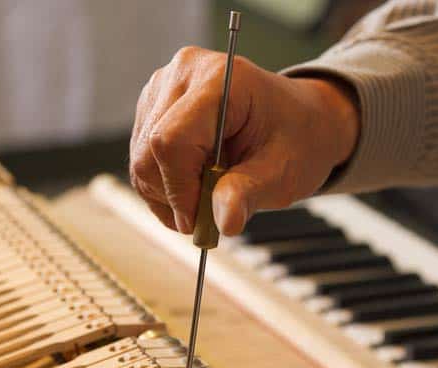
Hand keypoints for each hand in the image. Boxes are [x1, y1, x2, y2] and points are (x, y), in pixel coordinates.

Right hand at [130, 46, 358, 235]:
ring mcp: (163, 88)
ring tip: (207, 195)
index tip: (199, 220)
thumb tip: (224, 222)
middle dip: (174, 196)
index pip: (172, 140)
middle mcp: (184, 74)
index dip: (179, 189)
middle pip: (149, 152)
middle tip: (207, 215)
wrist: (297, 120)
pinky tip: (193, 185)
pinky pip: (141, 159)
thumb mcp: (283, 172)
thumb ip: (249, 193)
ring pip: (140, 160)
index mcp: (222, 80)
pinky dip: (163, 186)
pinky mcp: (153, 107)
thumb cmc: (296, 137)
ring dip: (167, 194)